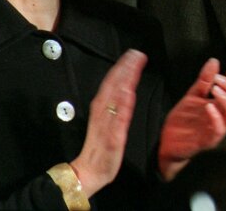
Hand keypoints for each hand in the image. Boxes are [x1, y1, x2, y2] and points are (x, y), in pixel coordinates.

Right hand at [70, 50, 146, 197]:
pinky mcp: (113, 138)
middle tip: (136, 53)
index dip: (121, 68)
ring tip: (134, 66)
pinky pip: (118, 120)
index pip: (111, 84)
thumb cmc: (99, 146)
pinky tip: (130, 94)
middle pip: (113, 87)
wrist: (89, 172)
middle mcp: (103, 113)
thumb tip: (124, 89)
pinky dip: (123, 106)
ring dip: (125, 81)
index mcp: (101, 110)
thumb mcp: (106, 123)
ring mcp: (107, 124)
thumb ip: (113, 107)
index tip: (132, 54)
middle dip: (124, 69)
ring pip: (115, 98)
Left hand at [158, 59, 225, 179]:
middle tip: (219, 79)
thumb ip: (204, 80)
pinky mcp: (207, 141)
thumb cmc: (183, 121)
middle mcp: (224, 117)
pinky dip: (216, 117)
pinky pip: (218, 130)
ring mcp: (217, 129)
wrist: (167, 142)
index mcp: (223, 106)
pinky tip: (208, 106)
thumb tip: (214, 61)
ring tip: (216, 89)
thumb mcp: (193, 95)